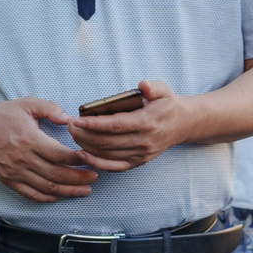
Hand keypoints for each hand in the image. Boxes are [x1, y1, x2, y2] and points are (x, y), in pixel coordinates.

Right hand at [0, 98, 97, 201]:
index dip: (79, 159)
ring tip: (85, 190)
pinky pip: (32, 195)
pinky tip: (62, 195)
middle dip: (79, 178)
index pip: (60, 155)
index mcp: (29, 139)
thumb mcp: (26, 104)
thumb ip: (49, 108)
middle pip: (57, 174)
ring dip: (69, 191)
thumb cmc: (1, 116)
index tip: (92, 159)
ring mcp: (16, 173)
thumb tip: (68, 118)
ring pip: (48, 188)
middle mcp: (23, 159)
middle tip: (94, 177)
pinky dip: (49, 198)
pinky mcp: (9, 181)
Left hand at [66, 80, 192, 171]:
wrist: (183, 124)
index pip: (115, 125)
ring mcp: (141, 154)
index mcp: (147, 122)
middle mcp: (144, 141)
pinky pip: (114, 166)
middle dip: (84, 135)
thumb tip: (143, 85)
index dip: (93, 124)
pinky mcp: (138, 162)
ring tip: (73, 135)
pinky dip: (96, 162)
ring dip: (86, 147)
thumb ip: (153, 87)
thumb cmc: (167, 104)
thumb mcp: (163, 90)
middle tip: (69, 125)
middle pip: (107, 142)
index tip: (76, 120)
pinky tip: (83, 154)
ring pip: (107, 155)